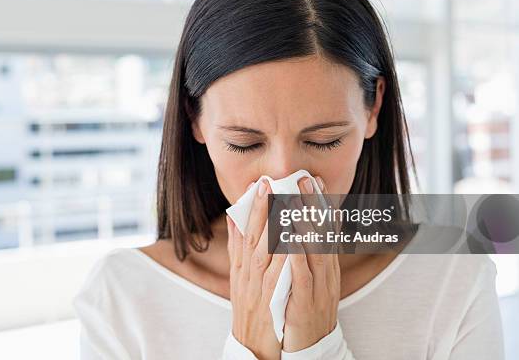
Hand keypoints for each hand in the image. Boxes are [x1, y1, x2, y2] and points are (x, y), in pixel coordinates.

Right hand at [227, 179, 286, 359]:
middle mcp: (248, 272)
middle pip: (254, 236)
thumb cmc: (250, 307)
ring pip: (265, 252)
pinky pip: (278, 275)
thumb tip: (234, 217)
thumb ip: (237, 247)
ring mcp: (258, 285)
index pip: (246, 231)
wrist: (253, 345)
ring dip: (274, 227)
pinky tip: (293, 241)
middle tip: (270, 184)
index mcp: (242, 265)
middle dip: (262, 209)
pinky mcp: (270, 300)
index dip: (253, 207)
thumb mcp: (238, 276)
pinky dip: (284, 257)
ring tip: (284, 204)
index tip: (259, 184)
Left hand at [282, 176, 340, 351]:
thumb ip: (302, 254)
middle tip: (305, 179)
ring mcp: (318, 287)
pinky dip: (297, 256)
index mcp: (325, 265)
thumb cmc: (303, 309)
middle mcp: (326, 272)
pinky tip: (290, 240)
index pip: (325, 229)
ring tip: (295, 200)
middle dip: (314, 205)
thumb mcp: (307, 278)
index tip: (315, 180)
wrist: (311, 348)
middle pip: (322, 234)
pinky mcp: (305, 302)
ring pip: (314, 250)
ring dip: (305, 224)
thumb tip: (294, 228)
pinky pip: (302, 276)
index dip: (321, 204)